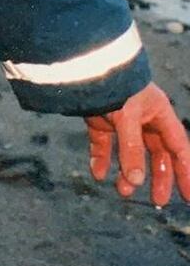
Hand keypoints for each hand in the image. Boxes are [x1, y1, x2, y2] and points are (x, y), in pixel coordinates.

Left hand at [85, 82, 189, 207]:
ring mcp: (121, 119)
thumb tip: (135, 182)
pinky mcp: (100, 120)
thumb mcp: (128, 118)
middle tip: (157, 200)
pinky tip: (98, 175)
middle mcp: (143, 117)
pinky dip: (101, 160)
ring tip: (123, 191)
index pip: (178, 148)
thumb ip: (131, 151)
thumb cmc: (115, 85)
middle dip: (158, 177)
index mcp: (159, 113)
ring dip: (127, 172)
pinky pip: (103, 145)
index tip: (189, 196)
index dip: (185, 172)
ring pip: (130, 152)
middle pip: (156, 153)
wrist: (86, 65)